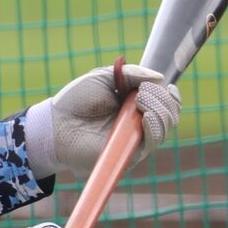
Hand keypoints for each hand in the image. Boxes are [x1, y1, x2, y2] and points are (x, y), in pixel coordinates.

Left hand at [25, 63, 180, 177]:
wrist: (56, 124)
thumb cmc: (76, 100)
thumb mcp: (103, 77)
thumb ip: (130, 74)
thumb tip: (159, 78)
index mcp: (135, 102)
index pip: (166, 100)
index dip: (170, 93)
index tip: (165, 85)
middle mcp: (139, 121)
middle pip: (171, 112)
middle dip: (162, 98)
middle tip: (140, 93)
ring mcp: (136, 137)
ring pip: (166, 126)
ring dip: (159, 110)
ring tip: (138, 102)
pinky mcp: (130, 153)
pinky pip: (152, 142)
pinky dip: (154, 127)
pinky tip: (146, 116)